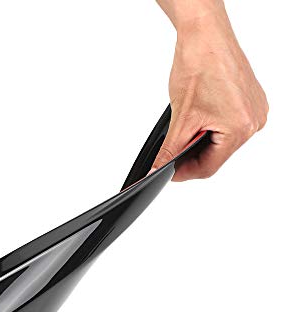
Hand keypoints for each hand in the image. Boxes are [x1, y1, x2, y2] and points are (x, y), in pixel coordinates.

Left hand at [152, 2, 267, 179]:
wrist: (205, 35)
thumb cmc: (199, 66)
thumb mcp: (180, 118)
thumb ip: (170, 150)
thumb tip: (159, 168)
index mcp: (240, 128)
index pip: (210, 167)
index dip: (185, 173)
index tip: (169, 174)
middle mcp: (254, 121)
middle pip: (217, 155)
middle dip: (192, 157)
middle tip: (171, 156)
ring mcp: (255, 110)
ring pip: (223, 142)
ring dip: (202, 142)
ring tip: (184, 134)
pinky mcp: (251, 101)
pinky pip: (230, 126)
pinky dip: (211, 128)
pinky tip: (199, 121)